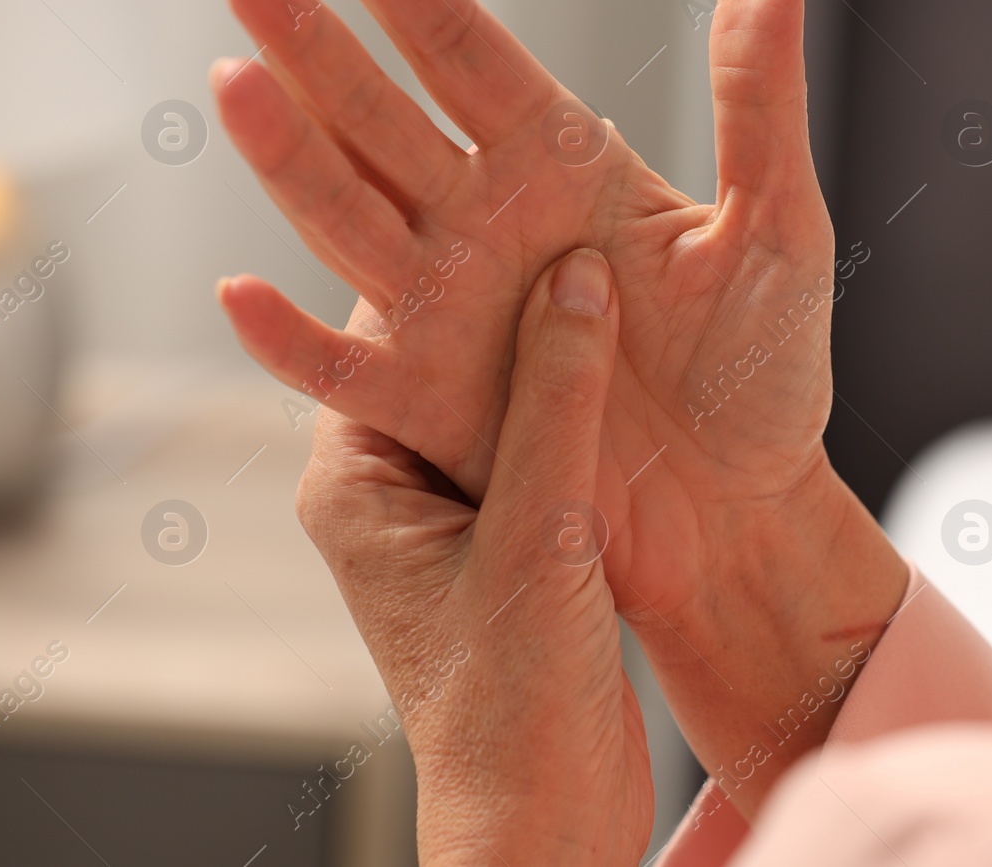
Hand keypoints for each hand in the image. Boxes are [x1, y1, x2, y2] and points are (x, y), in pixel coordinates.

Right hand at [215, 0, 906, 815]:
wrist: (744, 506)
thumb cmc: (767, 370)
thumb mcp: (780, 228)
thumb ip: (759, 103)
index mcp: (562, 167)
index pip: (465, 52)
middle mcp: (488, 225)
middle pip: (383, 119)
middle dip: (318, 46)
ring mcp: (452, 311)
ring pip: (351, 220)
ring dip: (292, 160)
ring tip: (236, 83)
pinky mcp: (434, 406)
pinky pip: (347, 373)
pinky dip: (292, 344)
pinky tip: (240, 294)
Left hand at [284, 249, 650, 865]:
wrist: (543, 819)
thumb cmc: (511, 709)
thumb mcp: (539, 535)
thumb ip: (557, 404)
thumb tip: (575, 280)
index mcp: (358, 479)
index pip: (383, 326)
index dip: (443, 253)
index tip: (501, 187)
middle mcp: (394, 487)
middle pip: (445, 350)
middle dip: (507, 289)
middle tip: (567, 209)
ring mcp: (454, 512)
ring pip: (503, 392)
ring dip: (557, 343)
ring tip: (612, 268)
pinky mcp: (510, 537)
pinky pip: (545, 438)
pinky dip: (585, 400)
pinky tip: (633, 361)